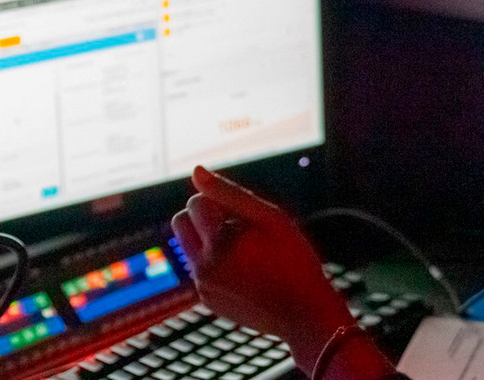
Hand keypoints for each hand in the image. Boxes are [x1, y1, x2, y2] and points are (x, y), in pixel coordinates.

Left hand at [171, 166, 360, 373]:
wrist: (303, 313)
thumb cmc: (293, 259)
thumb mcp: (270, 218)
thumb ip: (229, 193)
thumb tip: (196, 170)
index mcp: (219, 241)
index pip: (194, 202)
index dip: (218, 201)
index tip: (243, 214)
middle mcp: (203, 265)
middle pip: (180, 222)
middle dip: (202, 216)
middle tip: (236, 225)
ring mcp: (202, 286)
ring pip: (190, 247)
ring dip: (209, 240)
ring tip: (245, 252)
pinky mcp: (206, 300)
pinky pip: (200, 271)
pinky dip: (215, 264)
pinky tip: (245, 273)